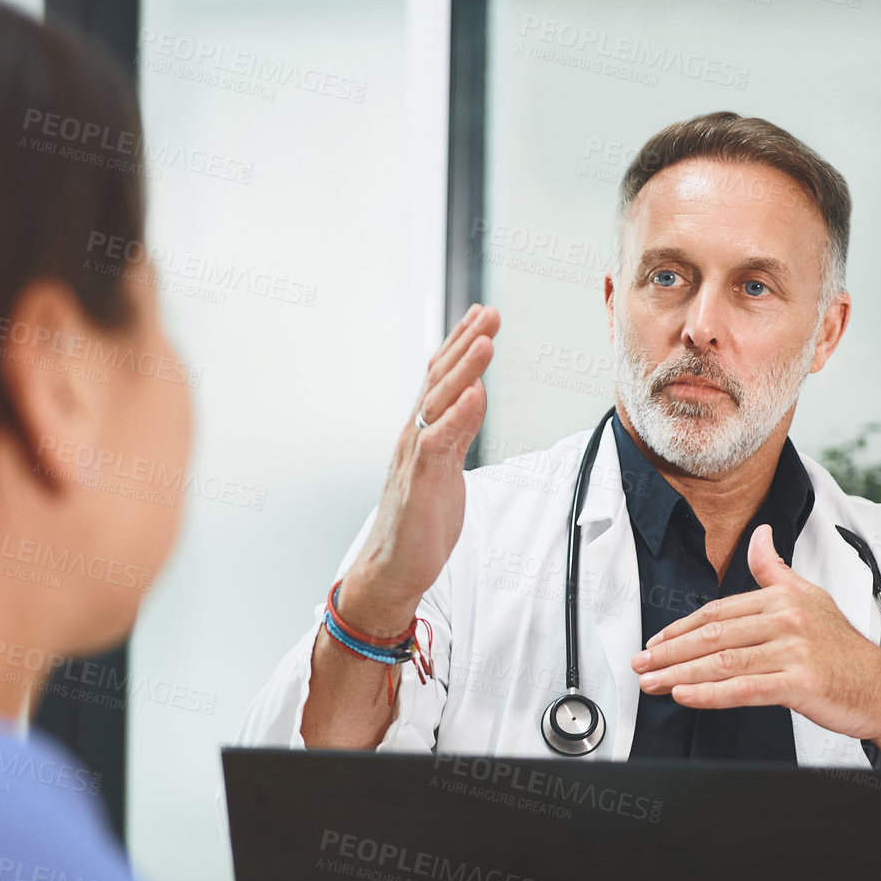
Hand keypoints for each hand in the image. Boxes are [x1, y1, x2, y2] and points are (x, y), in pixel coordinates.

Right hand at [337, 304, 499, 635]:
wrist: (392, 568)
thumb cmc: (420, 519)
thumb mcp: (446, 466)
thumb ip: (459, 429)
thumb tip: (475, 394)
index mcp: (422, 432)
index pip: (440, 379)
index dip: (459, 345)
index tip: (480, 315)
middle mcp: (414, 436)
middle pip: (439, 380)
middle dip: (465, 343)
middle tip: (488, 312)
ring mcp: (415, 458)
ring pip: (438, 403)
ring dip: (462, 370)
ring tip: (485, 340)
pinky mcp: (420, 484)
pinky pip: (438, 443)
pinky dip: (457, 418)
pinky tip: (475, 396)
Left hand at [630, 524, 880, 757]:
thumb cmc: (844, 650)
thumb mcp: (811, 597)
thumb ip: (775, 570)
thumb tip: (759, 535)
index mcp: (784, 597)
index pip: (719, 611)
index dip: (681, 627)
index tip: (655, 642)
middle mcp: (789, 619)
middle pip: (714, 634)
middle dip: (670, 652)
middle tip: (641, 664)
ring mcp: (795, 651)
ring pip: (724, 662)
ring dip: (680, 674)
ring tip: (652, 683)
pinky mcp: (802, 683)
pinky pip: (745, 689)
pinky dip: (710, 694)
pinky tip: (685, 697)